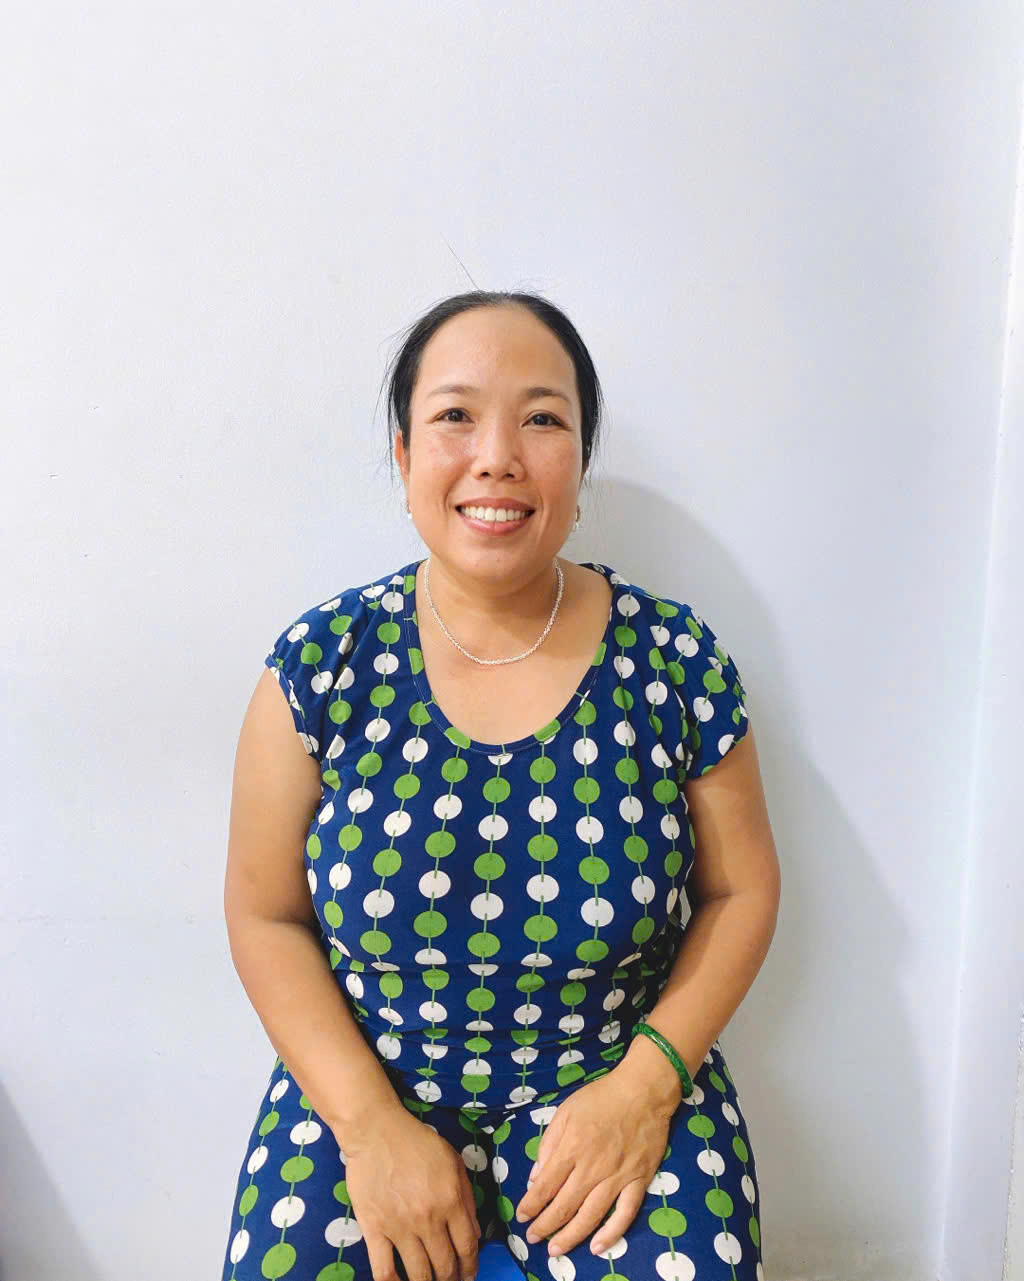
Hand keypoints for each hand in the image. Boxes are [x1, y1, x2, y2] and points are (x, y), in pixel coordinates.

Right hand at [341, 1105, 480, 1280]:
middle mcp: (428, 1219)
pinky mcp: (374, 1230)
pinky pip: (384, 1270)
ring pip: (418, 1274)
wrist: (376, 1131)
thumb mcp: (453, 1162)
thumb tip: (474, 1233)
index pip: (468, 1247)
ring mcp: (400, 1227)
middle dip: (452, 1279)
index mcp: (451, 1201)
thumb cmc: (417, 1142)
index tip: (470, 1276)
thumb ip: (467, 1198)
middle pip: (445, 1265)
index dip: (471, 1267)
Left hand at [513, 1062, 679, 1258]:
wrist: (643, 1090)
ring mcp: (617, 1176)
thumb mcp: (566, 1111)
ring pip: (591, 1215)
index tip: (521, 1217)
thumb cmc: (601, 1097)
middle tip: (533, 1238)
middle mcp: (593, 1167)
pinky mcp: (639, 1180)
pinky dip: (612, 1233)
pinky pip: (625, 1213)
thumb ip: (549, 1144)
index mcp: (572, 1147)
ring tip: (556, 1251)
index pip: (545, 1185)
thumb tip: (537, 1177)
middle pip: (565, 1205)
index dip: (531, 1205)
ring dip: (571, 1236)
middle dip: (545, 1226)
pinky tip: (598, 1247)